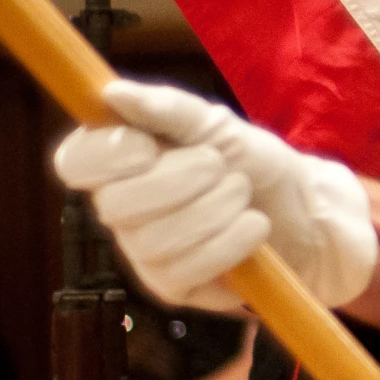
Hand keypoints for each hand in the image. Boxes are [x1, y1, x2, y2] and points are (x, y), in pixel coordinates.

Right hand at [54, 80, 375, 309]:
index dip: (107, 156)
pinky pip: (185, 270)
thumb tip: (114, 92)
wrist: (305, 211)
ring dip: (216, 210)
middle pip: (114, 205)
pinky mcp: (173, 287)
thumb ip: (170, 109)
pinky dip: (230, 243)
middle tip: (221, 167)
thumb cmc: (253, 164)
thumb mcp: (219, 126)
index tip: (149, 147)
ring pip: (156, 240)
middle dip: (182, 180)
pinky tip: (253, 229)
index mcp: (119, 163)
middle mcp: (120, 210)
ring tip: (242, 196)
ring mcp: (143, 252)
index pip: (74, 163)